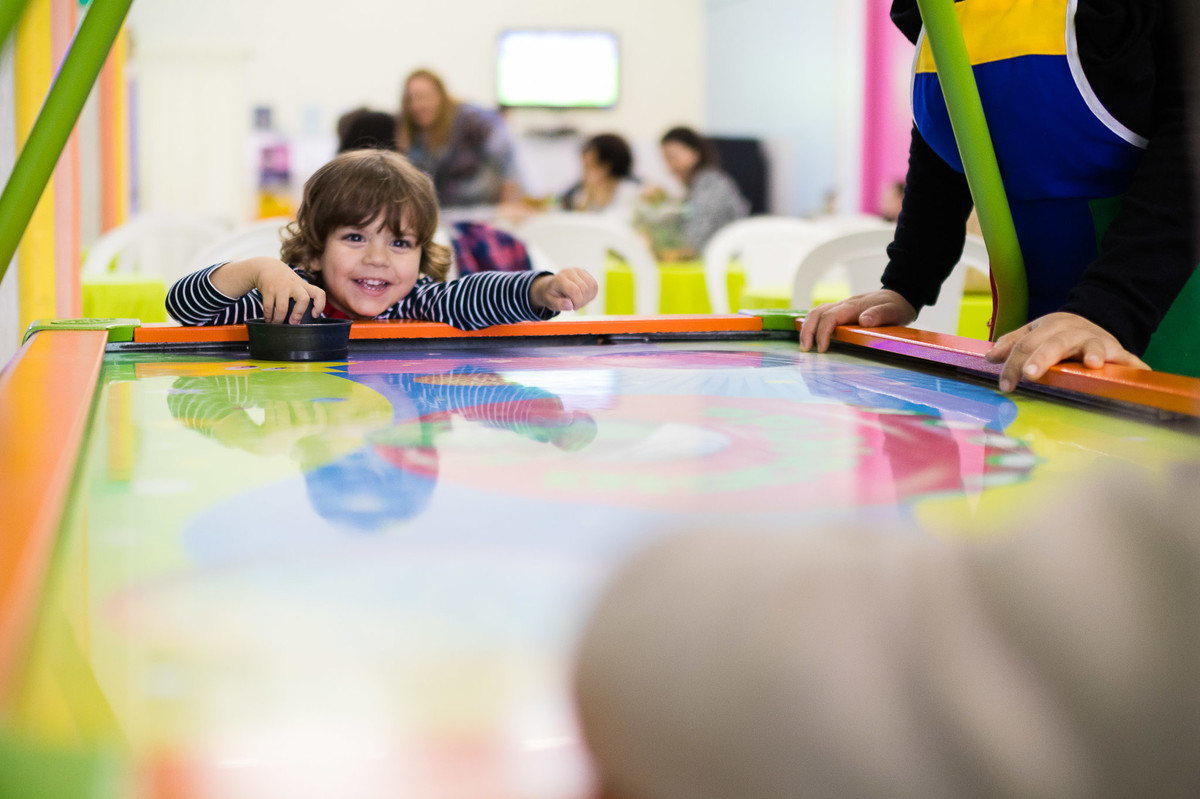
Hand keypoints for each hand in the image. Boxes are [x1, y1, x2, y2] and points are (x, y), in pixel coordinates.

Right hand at [253, 259, 325, 323]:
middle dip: (298, 314)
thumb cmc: (285, 280)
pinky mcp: (268, 290)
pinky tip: (268, 319)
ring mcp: (281, 287)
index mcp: (303, 286)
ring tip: (277, 324)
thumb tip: (302, 320)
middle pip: (303, 299)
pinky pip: (268, 308)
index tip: (314, 315)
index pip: (319, 293)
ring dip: (279, 320)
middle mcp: (294, 285)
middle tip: (293, 323)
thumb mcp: (297, 284)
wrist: (267, 266)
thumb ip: (302, 297)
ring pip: (282, 308)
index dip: (320, 305)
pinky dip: (268, 317)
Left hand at [531, 268, 598, 312]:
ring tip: (578, 300)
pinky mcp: (584, 272)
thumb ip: (558, 304)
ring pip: (592, 287)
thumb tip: (570, 306)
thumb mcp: (549, 302)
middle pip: (585, 289)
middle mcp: (569, 272)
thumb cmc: (551, 295)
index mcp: (559, 279)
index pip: (575, 291)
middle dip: (582, 302)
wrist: (551, 286)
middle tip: (575, 305)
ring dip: (588, 298)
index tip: (572, 307)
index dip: (577, 302)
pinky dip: (591, 294)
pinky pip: (594, 285)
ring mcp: (578, 270)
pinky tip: (583, 296)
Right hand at [799, 290, 916, 352]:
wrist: (898, 295)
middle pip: (817, 313)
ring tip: (805, 346)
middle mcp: (843, 304)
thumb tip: (863, 320)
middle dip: (807, 331)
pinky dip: (811, 325)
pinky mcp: (840, 311)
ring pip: (815, 313)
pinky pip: (820, 315)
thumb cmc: (895, 305)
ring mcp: (840, 306)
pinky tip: (810, 336)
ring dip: (806, 328)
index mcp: (853, 306)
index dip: (822, 332)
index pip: (830, 317)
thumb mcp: (894, 310)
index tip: (822, 349)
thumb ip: (879, 315)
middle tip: (805, 349)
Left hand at [985, 312, 1148, 391]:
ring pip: (1093, 346)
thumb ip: (1014, 343)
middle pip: (1053, 344)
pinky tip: (1137, 371)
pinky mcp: (1118, 351)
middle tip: (1030, 373)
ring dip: (1093, 354)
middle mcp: (1071, 332)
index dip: (1013, 364)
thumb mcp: (1035, 333)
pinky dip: (1132, 364)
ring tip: (1092, 364)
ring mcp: (1096, 340)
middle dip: (1042, 358)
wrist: (1096, 319)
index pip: (1025, 344)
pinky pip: (1127, 358)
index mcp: (1047, 327)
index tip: (1006, 385)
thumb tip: (990, 357)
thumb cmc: (1059, 333)